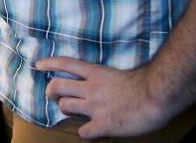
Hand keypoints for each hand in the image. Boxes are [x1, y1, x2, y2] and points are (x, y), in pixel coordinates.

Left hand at [36, 57, 168, 138]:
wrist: (157, 96)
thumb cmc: (145, 83)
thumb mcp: (119, 74)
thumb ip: (105, 78)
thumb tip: (101, 83)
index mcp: (96, 73)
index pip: (66, 63)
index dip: (50, 63)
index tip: (38, 65)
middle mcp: (91, 88)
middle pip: (57, 86)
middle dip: (50, 91)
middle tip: (52, 95)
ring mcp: (95, 107)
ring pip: (65, 107)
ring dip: (65, 110)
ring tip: (72, 112)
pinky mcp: (103, 124)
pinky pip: (83, 132)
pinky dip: (86, 133)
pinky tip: (92, 132)